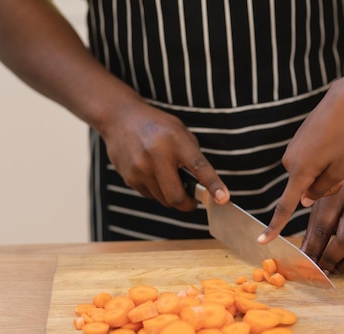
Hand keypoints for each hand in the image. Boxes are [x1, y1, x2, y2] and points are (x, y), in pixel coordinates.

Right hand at [99, 101, 229, 209]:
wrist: (120, 118)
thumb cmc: (156, 126)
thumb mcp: (180, 132)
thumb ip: (193, 156)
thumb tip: (204, 185)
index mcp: (176, 141)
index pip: (199, 167)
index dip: (213, 185)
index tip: (223, 198)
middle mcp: (156, 155)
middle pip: (177, 197)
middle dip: (189, 204)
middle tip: (193, 201)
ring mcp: (140, 168)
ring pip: (164, 200)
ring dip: (173, 197)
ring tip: (172, 180)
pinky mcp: (129, 178)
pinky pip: (151, 196)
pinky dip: (158, 192)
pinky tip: (155, 175)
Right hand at [259, 81, 343, 242]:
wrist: (341, 102)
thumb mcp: (341, 169)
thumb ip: (323, 190)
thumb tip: (305, 200)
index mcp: (300, 172)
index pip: (285, 206)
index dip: (274, 226)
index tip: (262, 241)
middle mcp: (290, 163)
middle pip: (305, 189)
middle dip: (323, 186)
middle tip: (341, 163)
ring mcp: (291, 152)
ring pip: (308, 176)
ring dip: (323, 172)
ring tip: (337, 149)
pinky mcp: (295, 144)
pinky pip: (308, 163)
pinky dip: (320, 161)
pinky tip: (331, 143)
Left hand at [300, 166, 343, 273]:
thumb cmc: (341, 195)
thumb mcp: (323, 204)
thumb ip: (314, 231)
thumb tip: (307, 260)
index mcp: (336, 195)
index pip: (323, 227)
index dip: (315, 251)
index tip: (313, 266)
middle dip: (334, 260)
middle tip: (329, 269)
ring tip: (343, 268)